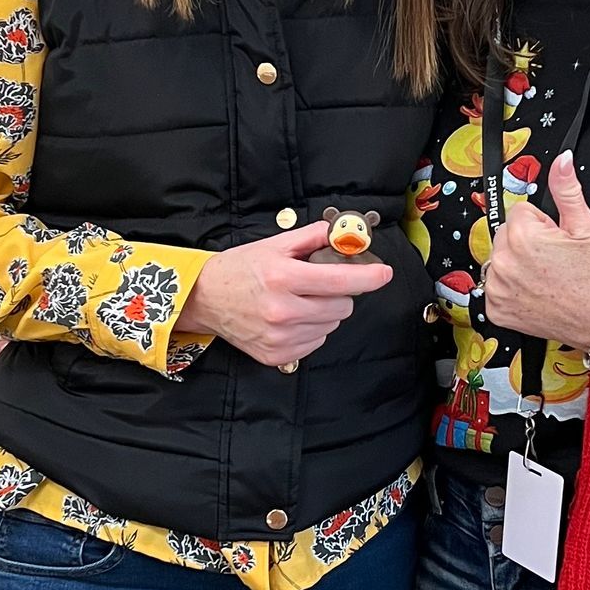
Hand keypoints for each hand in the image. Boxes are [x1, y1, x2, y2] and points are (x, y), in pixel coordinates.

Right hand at [177, 222, 390, 367]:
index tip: (383, 274)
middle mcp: (283, 311)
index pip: (340, 281)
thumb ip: (313, 237)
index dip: (368, 277)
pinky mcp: (278, 354)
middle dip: (338, 293)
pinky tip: (290, 318)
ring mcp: (280, 337)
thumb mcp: (275, 245)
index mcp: (283, 278)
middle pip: (342, 306)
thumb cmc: (240, 269)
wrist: (206, 298)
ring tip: (297, 301)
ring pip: (331, 325)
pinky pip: (316, 341)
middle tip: (316, 284)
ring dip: (324, 312)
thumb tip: (344, 234)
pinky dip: (311, 329)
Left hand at [481, 156, 589, 347]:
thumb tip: (562, 161)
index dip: (541, 224)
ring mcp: (497, 288)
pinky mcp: (496, 308)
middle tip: (551, 259)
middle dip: (525, 241)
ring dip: (516, 264)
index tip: (555, 241)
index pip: (519, 212)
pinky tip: (532, 291)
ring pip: (499, 259)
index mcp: (523, 237)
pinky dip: (510, 288)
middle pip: (506, 234)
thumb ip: (567, 189)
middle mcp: (504, 262)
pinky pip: (495, 286)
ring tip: (543, 276)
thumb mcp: (585, 226)